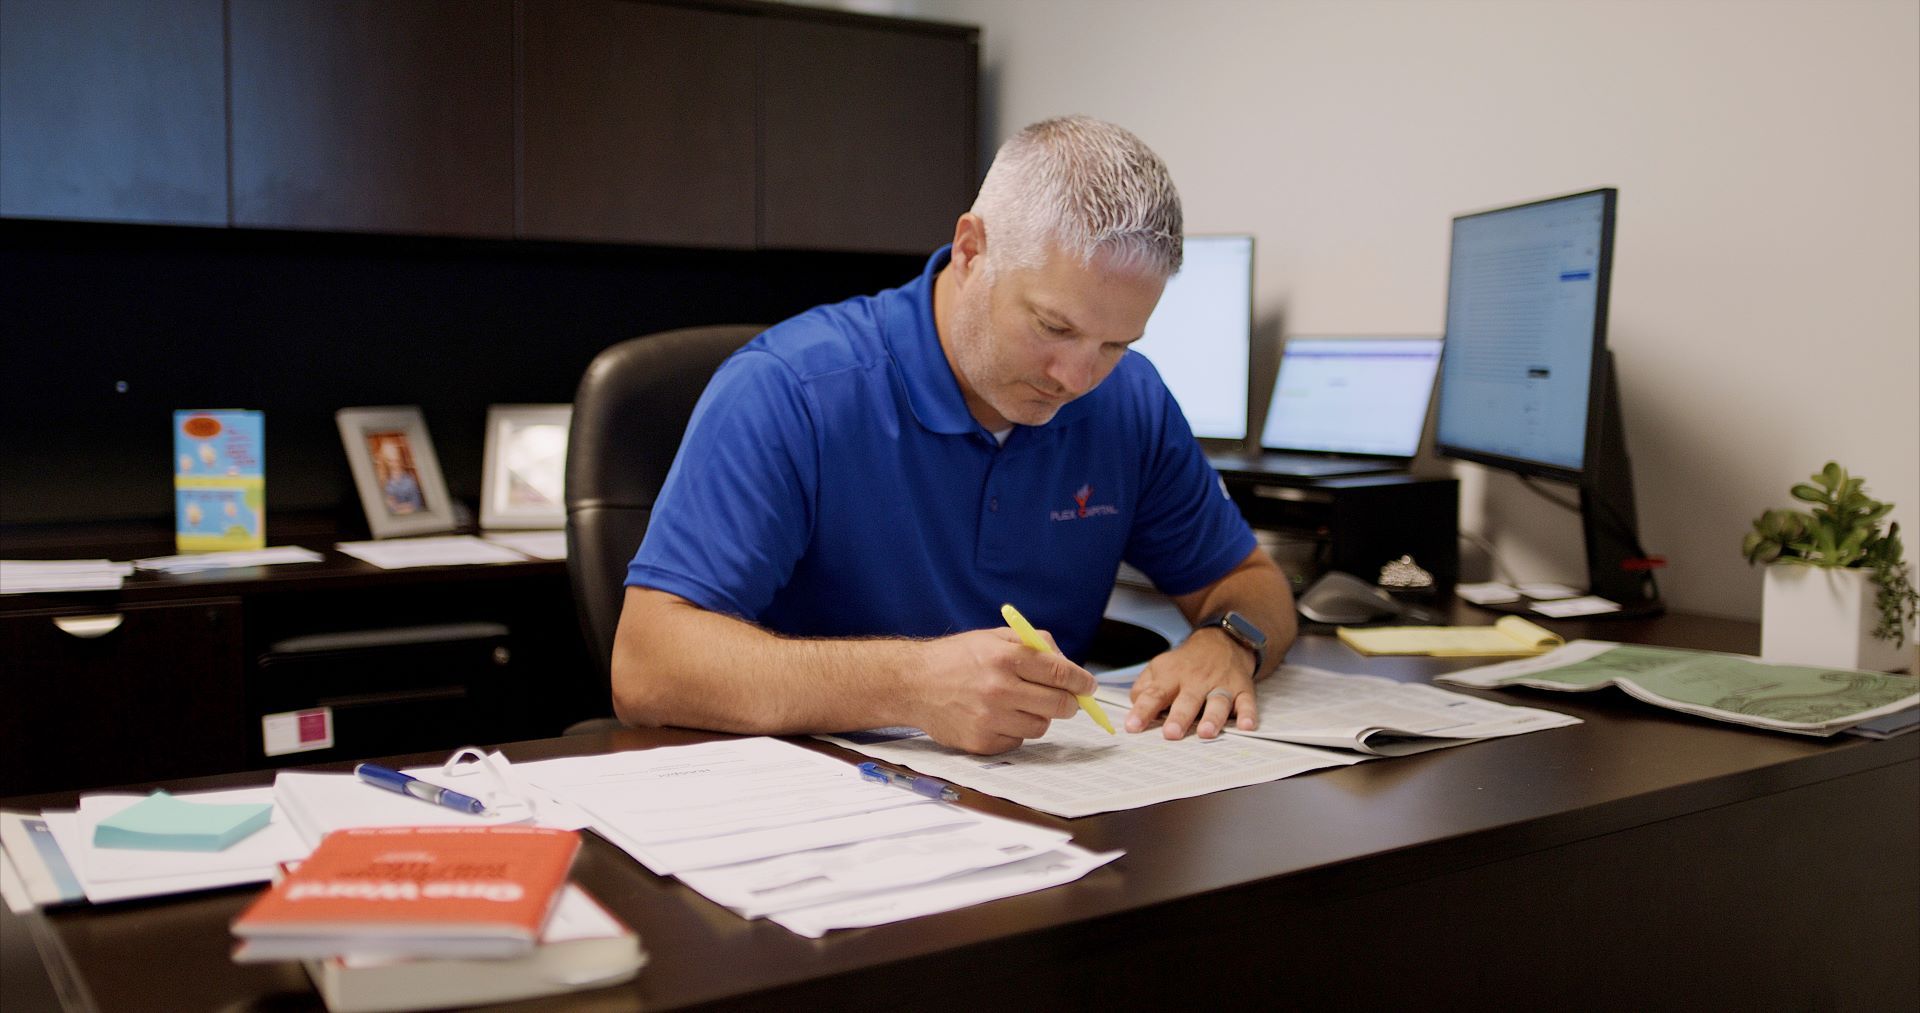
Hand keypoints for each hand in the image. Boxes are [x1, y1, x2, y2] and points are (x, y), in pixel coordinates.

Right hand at [909, 628, 1096, 754]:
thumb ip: (1034, 644)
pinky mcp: (981, 742)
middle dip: (1070, 702)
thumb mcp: (994, 637)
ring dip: (1039, 716)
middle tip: (1068, 700)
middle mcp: (999, 689)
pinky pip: (1018, 741)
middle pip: (1059, 705)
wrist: (913, 683)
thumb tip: (1067, 664)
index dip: (1082, 681)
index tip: (1088, 686)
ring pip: (1041, 726)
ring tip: (1021, 704)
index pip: (1060, 672)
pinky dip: (1016, 730)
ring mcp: (990, 718)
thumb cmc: (955, 659)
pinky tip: (999, 717)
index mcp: (1005, 657)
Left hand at [1125, 629, 1257, 739]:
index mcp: (1172, 676)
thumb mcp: (1160, 668)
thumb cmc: (1187, 663)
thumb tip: (1135, 707)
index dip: (1143, 710)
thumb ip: (1144, 688)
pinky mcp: (1242, 689)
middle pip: (1187, 700)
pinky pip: (1246, 702)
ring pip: (1217, 702)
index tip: (1133, 726)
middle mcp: (1196, 680)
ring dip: (1212, 718)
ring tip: (1206, 732)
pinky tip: (1246, 726)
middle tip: (1171, 733)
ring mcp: (1221, 684)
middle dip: (1179, 717)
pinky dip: (1248, 714)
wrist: (1222, 641)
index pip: (1155, 694)